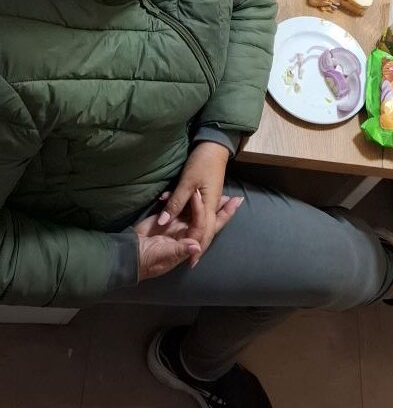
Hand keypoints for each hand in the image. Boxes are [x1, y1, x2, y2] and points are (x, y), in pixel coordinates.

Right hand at [134, 190, 242, 279]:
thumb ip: (178, 250)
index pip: (205, 227)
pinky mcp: (168, 219)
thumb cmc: (146, 260)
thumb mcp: (162, 255)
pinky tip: (194, 190)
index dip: (210, 214)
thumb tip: (197, 247)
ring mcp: (178, 226)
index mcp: (188, 244)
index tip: (211, 198)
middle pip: (208, 219)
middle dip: (221, 210)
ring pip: (197, 211)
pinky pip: (181, 207)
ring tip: (221, 191)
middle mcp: (187, 234)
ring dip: (208, 202)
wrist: (128, 254)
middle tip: (236, 199)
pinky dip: (185, 199)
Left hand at [156, 141, 228, 256]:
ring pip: (202, 221)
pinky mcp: (203, 194)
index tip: (189, 262)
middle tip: (191, 261)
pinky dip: (192, 216)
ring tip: (191, 247)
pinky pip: (197, 210)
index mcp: (208, 205)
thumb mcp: (187, 182)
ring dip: (196, 231)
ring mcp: (208, 199)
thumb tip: (164, 222)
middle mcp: (210, 205)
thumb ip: (176, 203)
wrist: (213, 144)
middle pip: (206, 230)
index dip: (197, 247)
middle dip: (199, 245)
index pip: (203, 232)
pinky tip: (187, 220)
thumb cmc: (202, 162)